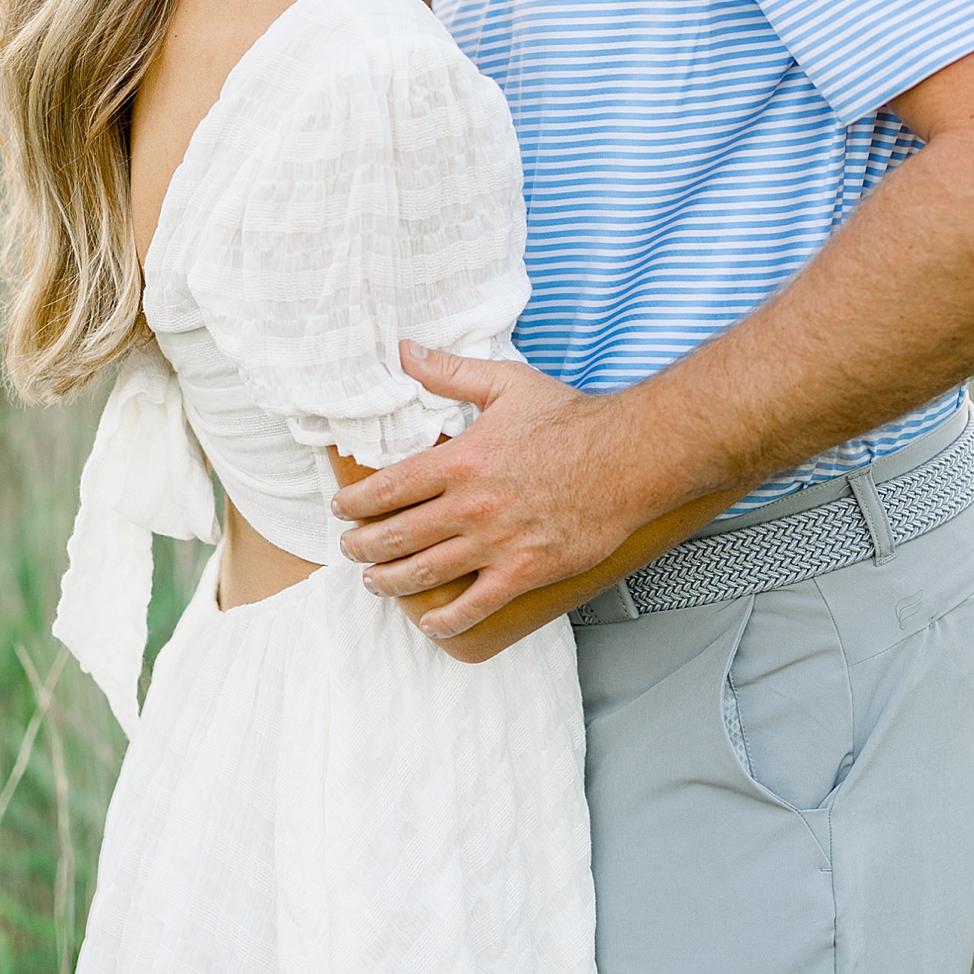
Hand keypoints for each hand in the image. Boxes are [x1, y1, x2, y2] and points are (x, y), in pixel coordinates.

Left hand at [332, 342, 654, 638]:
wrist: (631, 457)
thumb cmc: (571, 419)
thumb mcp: (506, 383)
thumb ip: (450, 372)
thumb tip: (405, 350)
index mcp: (460, 462)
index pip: (386, 489)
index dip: (354, 503)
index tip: (342, 509)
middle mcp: (470, 507)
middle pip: (395, 537)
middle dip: (361, 547)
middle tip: (349, 549)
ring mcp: (497, 544)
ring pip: (424, 574)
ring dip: (389, 582)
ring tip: (374, 581)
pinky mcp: (525, 572)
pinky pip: (474, 605)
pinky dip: (446, 620)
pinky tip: (430, 623)